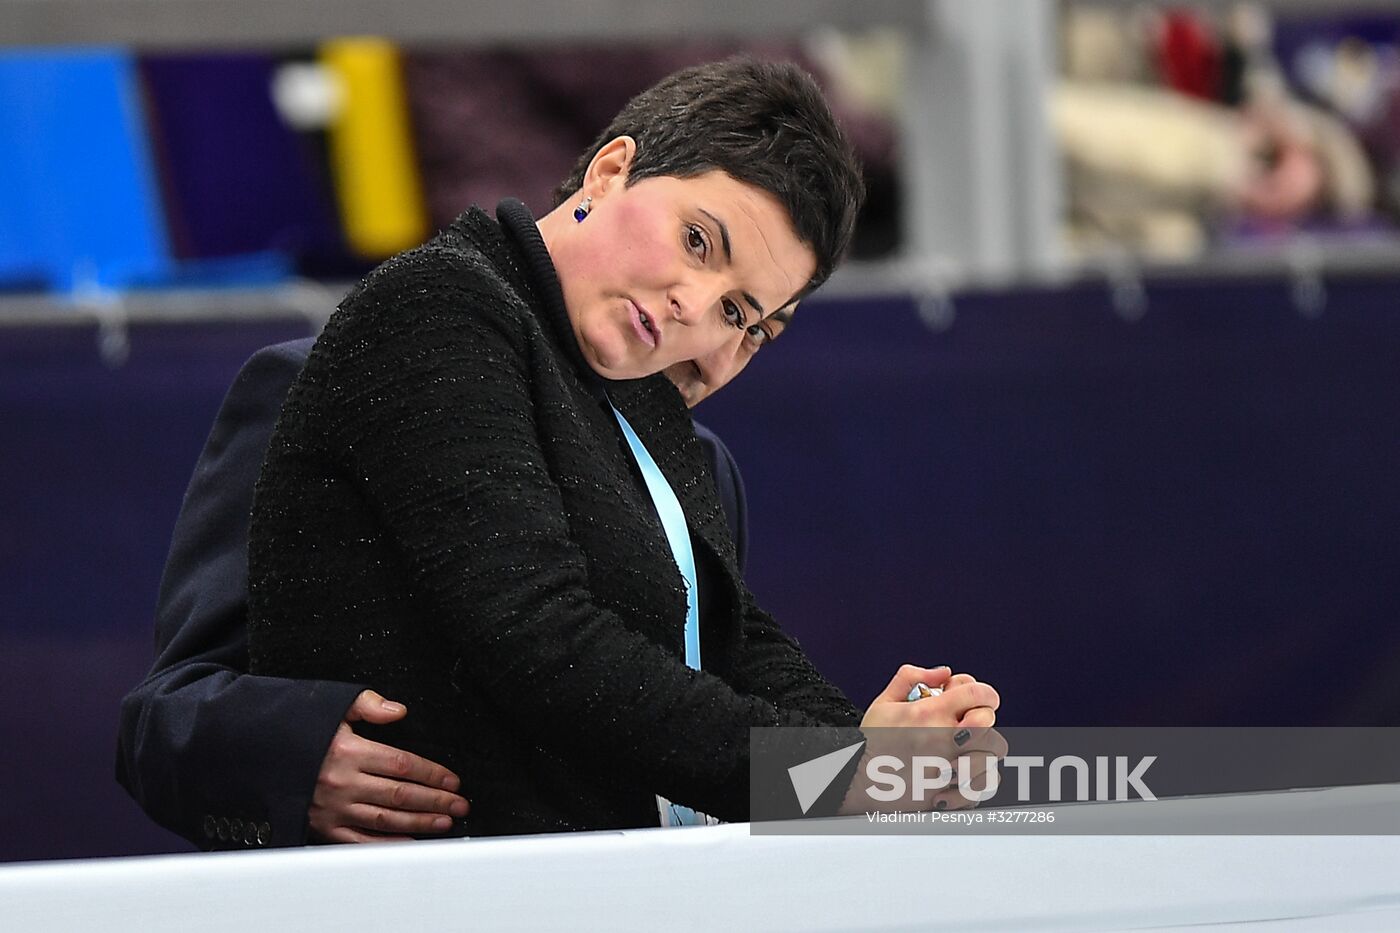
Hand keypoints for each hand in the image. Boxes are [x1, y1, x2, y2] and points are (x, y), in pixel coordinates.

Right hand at [309, 690, 469, 842]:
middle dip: (435, 801)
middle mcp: (342, 782)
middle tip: (459, 806)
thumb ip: (369, 705)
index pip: (402, 764)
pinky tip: (409, 842)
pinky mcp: (322, 826)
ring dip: (419, 823)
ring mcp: (332, 808)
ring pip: (385, 820)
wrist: (258, 752)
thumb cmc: (299, 731)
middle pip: (400, 794)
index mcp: (348, 752)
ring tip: (444, 823)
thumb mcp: (333, 707)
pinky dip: (387, 844)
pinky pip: (360, 841)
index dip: (432, 774)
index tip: (452, 781)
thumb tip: (399, 710)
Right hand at [841, 665, 1005, 814]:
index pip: (977, 693)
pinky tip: (963, 774)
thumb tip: (944, 673)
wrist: (857, 781)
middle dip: (983, 717)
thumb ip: (913, 678)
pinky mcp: (950, 791)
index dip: (985, 692)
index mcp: (929, 712)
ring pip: (991, 754)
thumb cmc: (871, 742)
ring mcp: (950, 767)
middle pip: (989, 722)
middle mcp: (944, 738)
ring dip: (982, 748)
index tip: (983, 698)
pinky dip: (978, 780)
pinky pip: (982, 785)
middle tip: (971, 722)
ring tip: (966, 749)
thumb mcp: (885, 701)